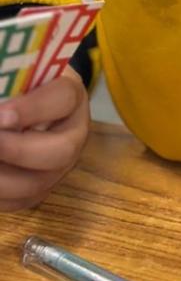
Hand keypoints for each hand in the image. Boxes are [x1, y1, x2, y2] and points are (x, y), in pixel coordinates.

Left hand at [0, 69, 90, 210]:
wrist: (36, 107)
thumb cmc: (26, 86)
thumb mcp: (23, 77)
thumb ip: (10, 85)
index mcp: (71, 97)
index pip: (62, 99)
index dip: (31, 109)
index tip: (0, 115)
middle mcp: (74, 135)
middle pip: (59, 152)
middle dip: (15, 151)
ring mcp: (59, 168)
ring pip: (36, 185)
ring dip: (0, 179)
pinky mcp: (40, 190)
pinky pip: (18, 203)